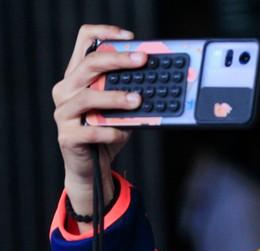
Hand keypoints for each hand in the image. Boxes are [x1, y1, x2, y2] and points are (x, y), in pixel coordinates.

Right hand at [52, 24, 146, 213]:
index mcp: (78, 77)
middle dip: (119, 60)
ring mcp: (63, 112)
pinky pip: (90, 131)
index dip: (105, 34)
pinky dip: (109, 131)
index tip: (130, 37)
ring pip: (88, 97)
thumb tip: (156, 80)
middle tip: (142, 61)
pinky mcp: (67, 136)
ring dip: (115, 97)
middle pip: (89, 65)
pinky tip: (122, 132)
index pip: (84, 43)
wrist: (92, 168)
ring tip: (137, 100)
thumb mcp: (121, 109)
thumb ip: (129, 92)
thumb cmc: (108, 132)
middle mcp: (66, 90)